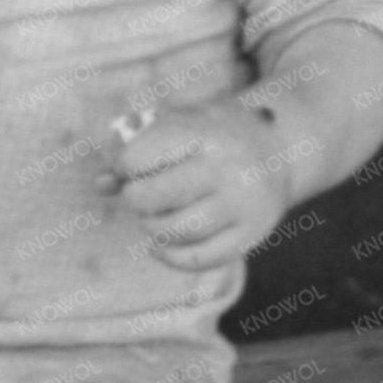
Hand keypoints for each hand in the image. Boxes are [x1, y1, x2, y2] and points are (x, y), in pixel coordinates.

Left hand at [108, 96, 299, 271]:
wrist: (280, 146)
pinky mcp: (252, 235)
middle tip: (140, 194)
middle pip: (153, 197)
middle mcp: (229, 168)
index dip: (124, 164)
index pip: (139, 157)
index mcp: (206, 132)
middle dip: (135, 198)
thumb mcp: (179, 122)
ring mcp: (244, 205)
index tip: (131, 164)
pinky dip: (171, 256)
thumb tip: (101, 185)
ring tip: (154, 216)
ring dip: (151, 227)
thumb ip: (135, 147)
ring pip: (175, 231)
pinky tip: (164, 242)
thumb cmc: (215, 133)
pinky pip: (199, 259)